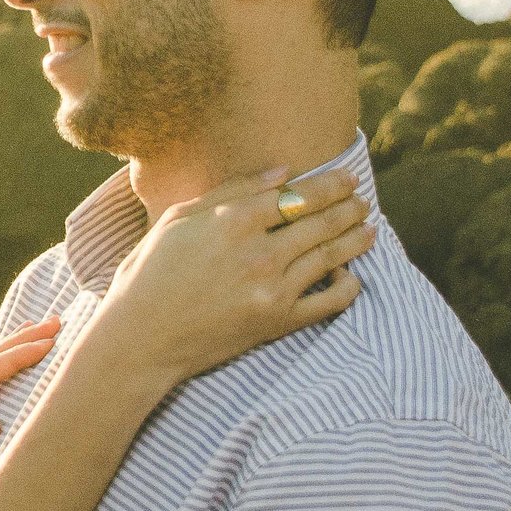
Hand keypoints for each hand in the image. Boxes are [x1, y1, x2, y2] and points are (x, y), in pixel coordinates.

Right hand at [93, 168, 373, 385]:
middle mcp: (258, 251)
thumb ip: (231, 191)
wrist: (141, 338)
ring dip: (355, 238)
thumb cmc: (149, 273)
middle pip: (321, 221)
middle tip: (363, 200)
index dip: (330, 184)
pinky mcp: (278, 321)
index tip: (347, 178)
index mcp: (232, 221)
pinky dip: (348, 285)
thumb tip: (282, 172)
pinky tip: (353, 275)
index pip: (298, 194)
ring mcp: (272, 288)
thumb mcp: (178, 219)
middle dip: (349, 207)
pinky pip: (330, 301)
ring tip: (369, 228)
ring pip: (330, 255)